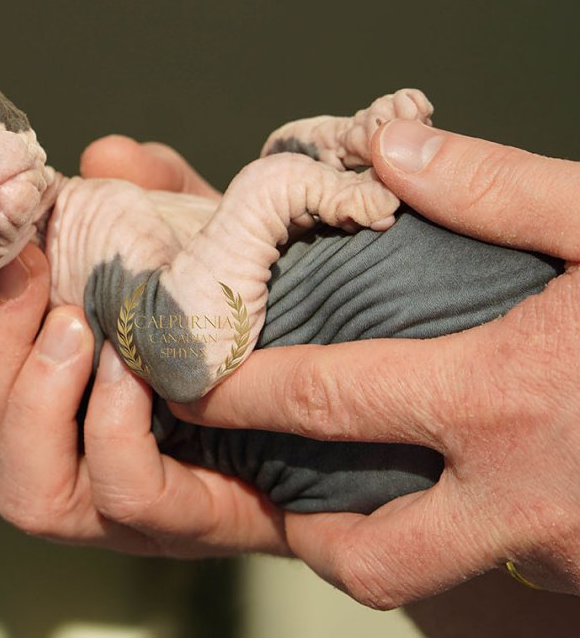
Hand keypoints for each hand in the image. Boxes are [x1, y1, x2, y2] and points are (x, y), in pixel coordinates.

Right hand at [0, 136, 289, 555]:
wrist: (355, 423)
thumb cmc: (261, 336)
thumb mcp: (205, 249)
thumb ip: (157, 200)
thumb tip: (108, 153)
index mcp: (53, 384)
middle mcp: (66, 447)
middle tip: (19, 266)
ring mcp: (112, 499)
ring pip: (23, 483)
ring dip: (34, 399)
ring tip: (74, 331)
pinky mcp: (174, 526)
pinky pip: (117, 495)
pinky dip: (112, 431)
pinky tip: (136, 378)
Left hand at [173, 120, 579, 606]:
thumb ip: (497, 188)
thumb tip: (387, 148)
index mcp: (504, 398)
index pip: (325, 399)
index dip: (237, 390)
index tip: (183, 382)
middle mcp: (524, 498)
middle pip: (367, 557)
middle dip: (304, 533)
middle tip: (278, 485)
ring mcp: (571, 550)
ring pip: (441, 576)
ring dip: (392, 542)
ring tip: (371, 486)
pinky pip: (513, 570)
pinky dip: (476, 535)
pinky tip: (481, 478)